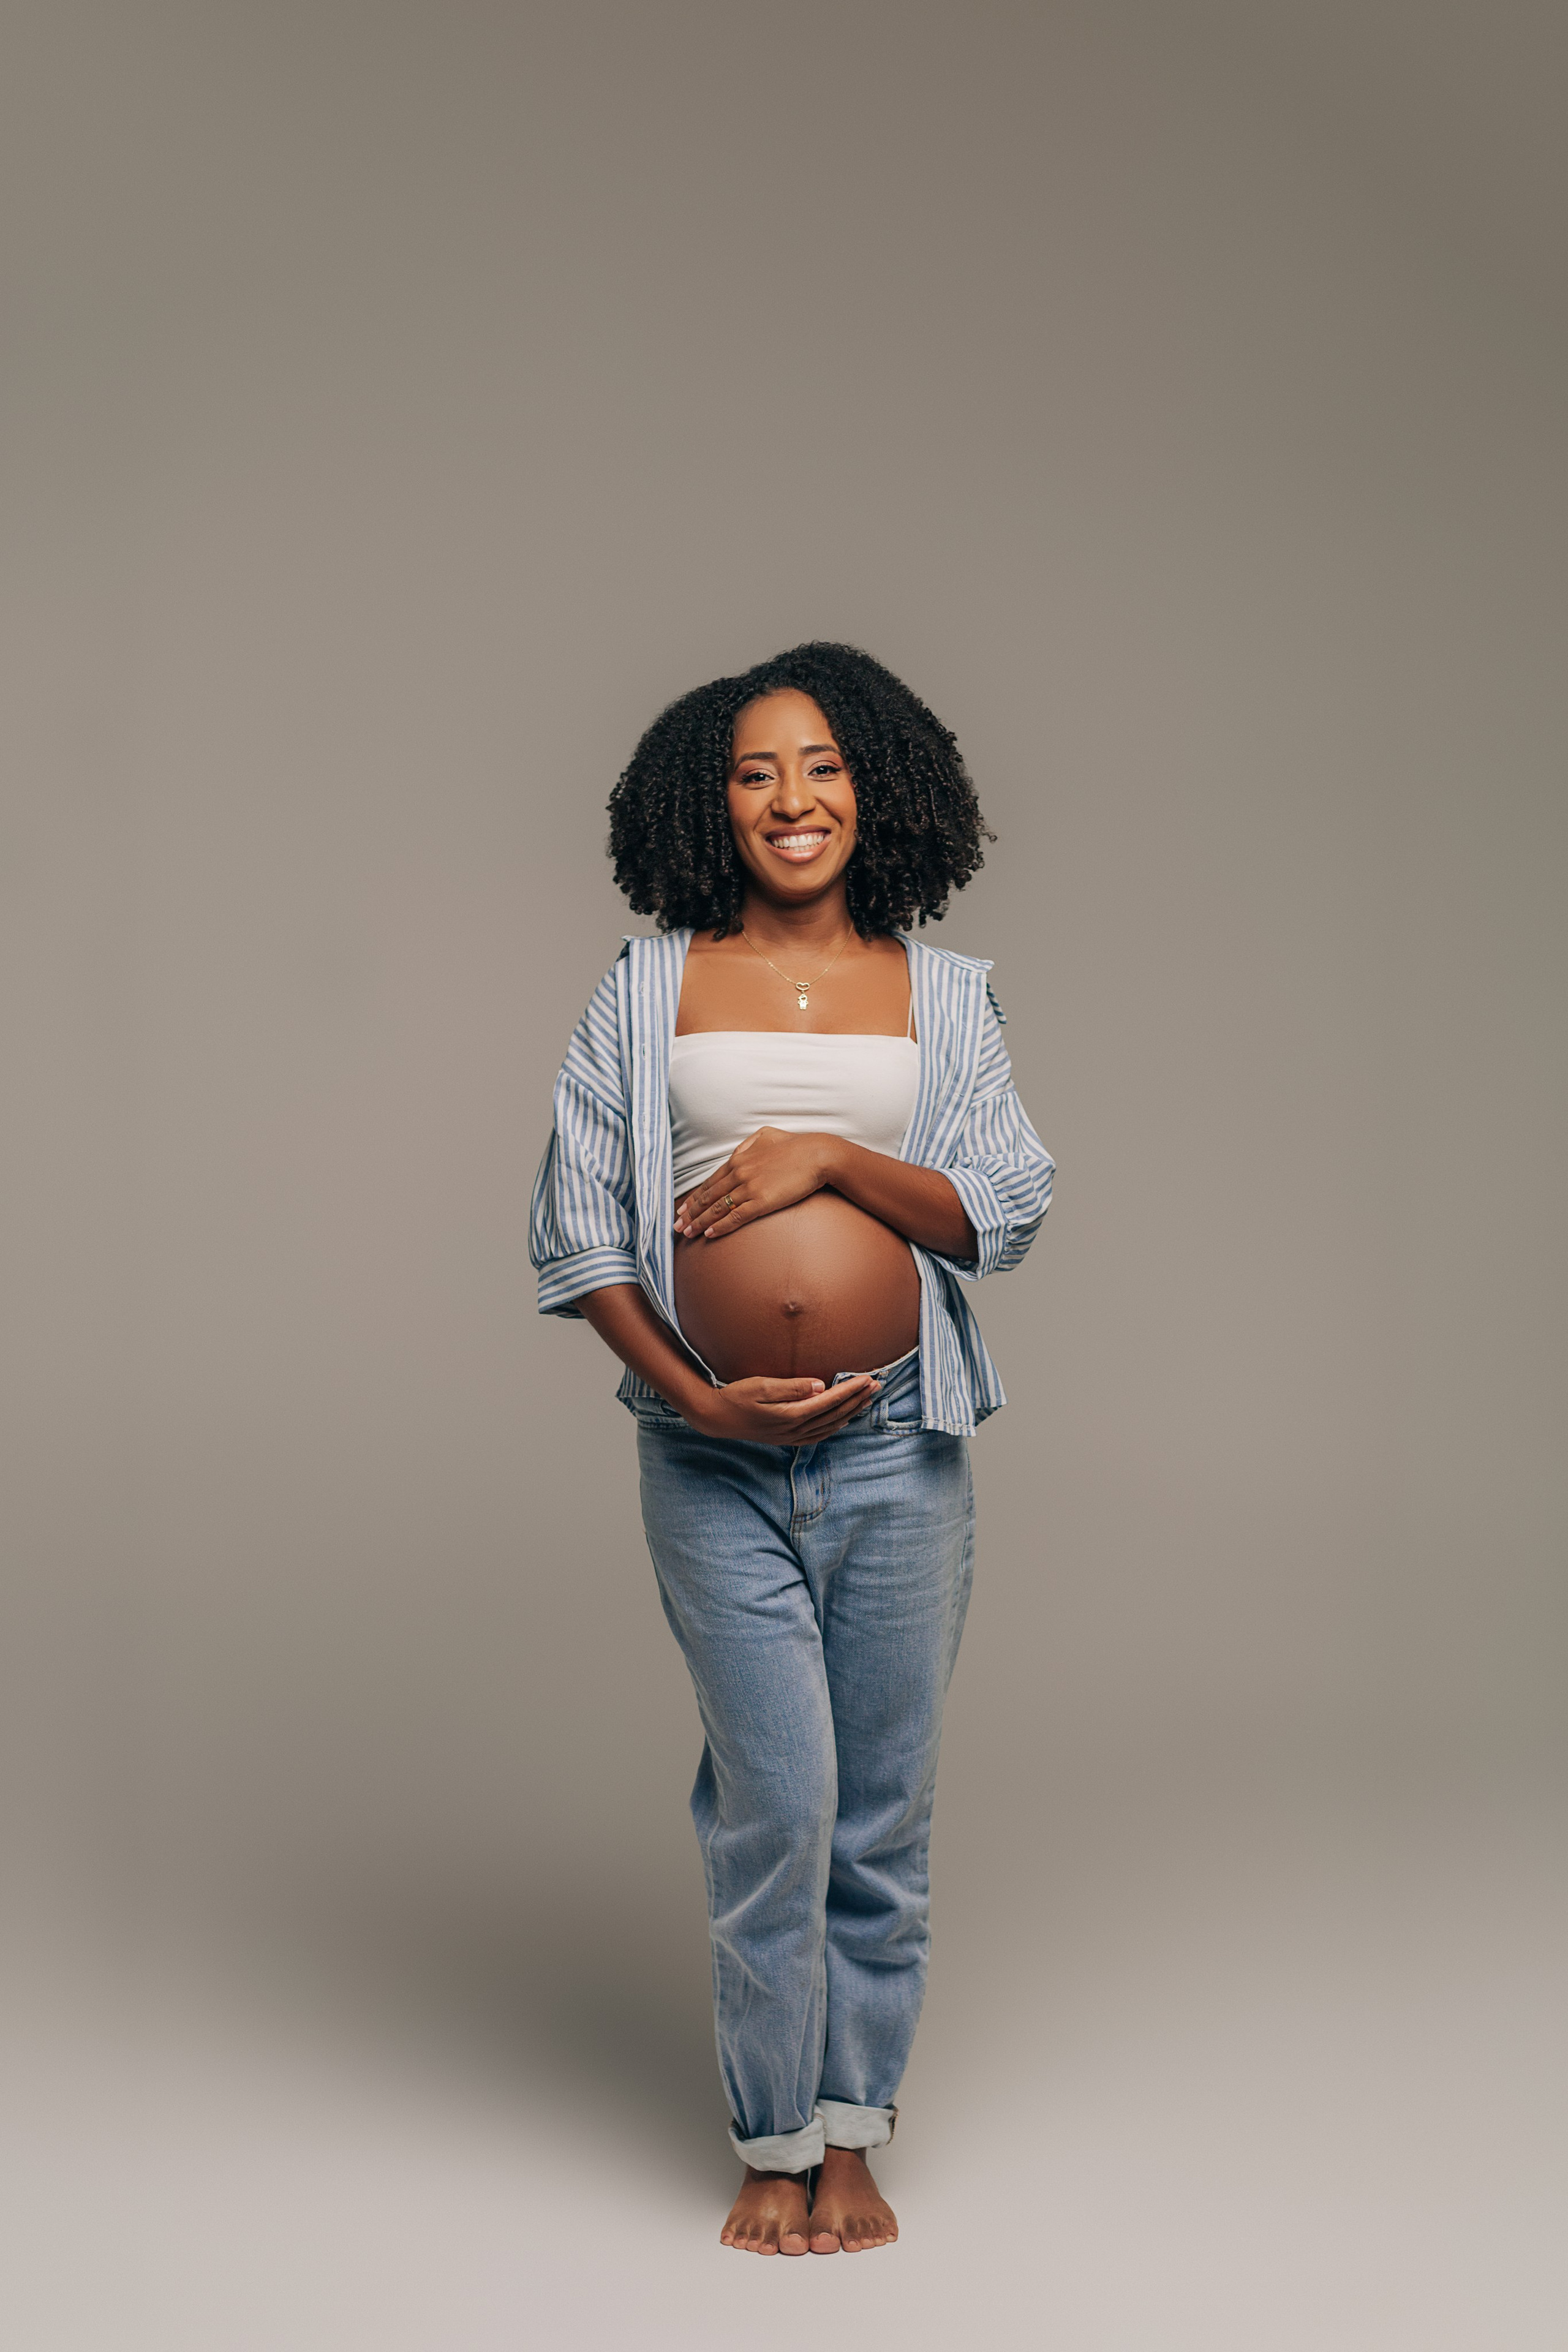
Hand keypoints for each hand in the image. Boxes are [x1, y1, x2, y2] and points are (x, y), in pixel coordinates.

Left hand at [675, 1128, 840, 1239]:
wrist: (817, 1155)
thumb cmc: (795, 1145)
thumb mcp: (766, 1136)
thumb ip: (748, 1144)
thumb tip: (736, 1152)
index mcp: (738, 1159)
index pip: (709, 1182)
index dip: (694, 1197)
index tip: (682, 1207)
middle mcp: (738, 1173)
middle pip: (707, 1197)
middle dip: (689, 1213)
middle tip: (676, 1225)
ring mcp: (748, 1188)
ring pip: (717, 1208)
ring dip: (699, 1222)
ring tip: (687, 1233)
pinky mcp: (761, 1201)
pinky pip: (735, 1217)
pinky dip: (720, 1226)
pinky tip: (709, 1234)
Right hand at [686, 1372, 879, 1443]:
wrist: (716, 1417)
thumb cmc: (736, 1396)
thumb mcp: (761, 1386)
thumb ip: (792, 1387)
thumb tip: (821, 1386)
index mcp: (790, 1414)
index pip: (829, 1401)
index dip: (851, 1390)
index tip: (868, 1378)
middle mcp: (794, 1429)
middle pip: (835, 1414)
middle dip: (858, 1399)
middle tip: (877, 1385)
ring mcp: (791, 1436)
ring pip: (830, 1426)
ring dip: (851, 1412)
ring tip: (867, 1399)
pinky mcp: (786, 1438)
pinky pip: (819, 1435)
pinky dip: (835, 1426)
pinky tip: (843, 1420)